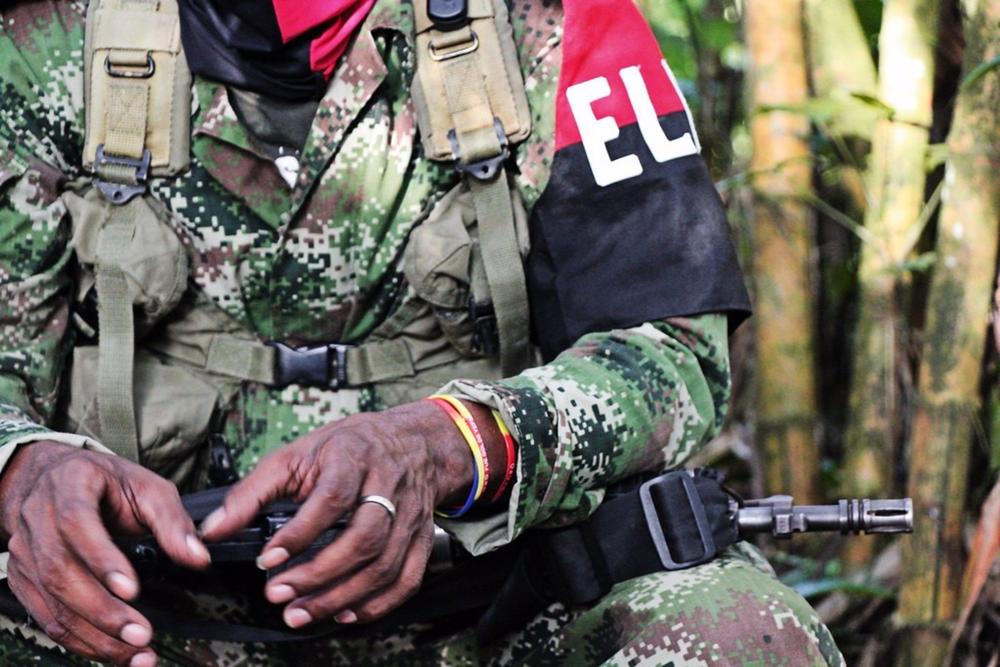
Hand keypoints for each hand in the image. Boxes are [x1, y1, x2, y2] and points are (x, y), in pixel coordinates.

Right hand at [0, 441, 210, 665]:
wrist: (54, 480)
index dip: (102, 559)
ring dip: (93, 634)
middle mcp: (39, 518)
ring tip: (134, 652)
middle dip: (102, 610)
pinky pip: (47, 616)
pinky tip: (111, 650)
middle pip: (61, 570)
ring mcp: (26, 550)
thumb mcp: (146, 488)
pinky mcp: (24, 578)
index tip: (132, 589)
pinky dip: (79, 639)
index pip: (78, 524)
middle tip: (140, 634)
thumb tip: (198, 557)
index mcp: (70, 485)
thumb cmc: (105, 482)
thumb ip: (172, 522)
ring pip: (52, 600)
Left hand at [199, 400, 479, 627]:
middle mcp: (389, 486)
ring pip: (384, 564)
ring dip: (342, 596)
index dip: (300, 533)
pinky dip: (377, 604)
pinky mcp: (422, 538)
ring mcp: (411, 514)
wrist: (413, 443)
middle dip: (319, 574)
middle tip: (280, 595)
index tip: (267, 560)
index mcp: (355, 457)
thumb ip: (252, 492)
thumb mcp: (295, 455)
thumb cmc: (347, 448)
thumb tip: (212, 531)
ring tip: (302, 612)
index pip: (332, 499)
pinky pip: (407, 579)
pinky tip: (345, 613)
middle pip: (363, 538)